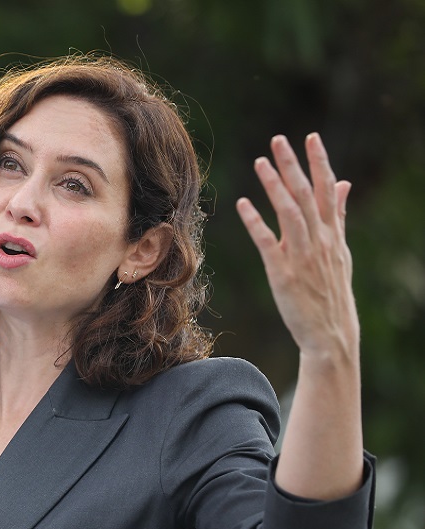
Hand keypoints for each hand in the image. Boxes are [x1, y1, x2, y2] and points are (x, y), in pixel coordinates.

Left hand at [236, 133, 357, 359]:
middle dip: (293, 166)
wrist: (331, 332)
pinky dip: (256, 222)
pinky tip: (243, 204)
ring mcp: (302, 256)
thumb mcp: (341, 250)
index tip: (310, 137)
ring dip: (274, 186)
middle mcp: (320, 240)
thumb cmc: (332, 290)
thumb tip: (345, 184)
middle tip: (279, 140)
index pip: (328, 190)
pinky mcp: (283, 274)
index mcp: (332, 233)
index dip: (319, 162)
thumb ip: (338, 216)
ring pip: (290, 213)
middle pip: (307, 195)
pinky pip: (268, 243)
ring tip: (259, 162)